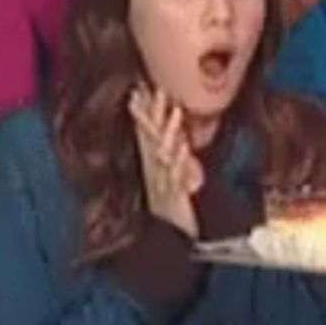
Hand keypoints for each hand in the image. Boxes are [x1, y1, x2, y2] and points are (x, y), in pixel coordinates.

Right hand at [129, 86, 203, 237]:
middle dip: (153, 113)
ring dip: (169, 131)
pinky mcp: (174, 196)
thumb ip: (172, 157)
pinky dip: (180, 161)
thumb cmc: (172, 205)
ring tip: (175, 111)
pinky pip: (176, 176)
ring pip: (164, 153)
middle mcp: (155, 170)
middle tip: (155, 88)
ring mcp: (163, 182)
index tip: (140, 86)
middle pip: (152, 137)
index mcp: (153, 164)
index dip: (143, 110)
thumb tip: (178, 136)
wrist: (169, 238)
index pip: (146, 132)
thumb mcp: (170, 178)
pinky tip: (185, 148)